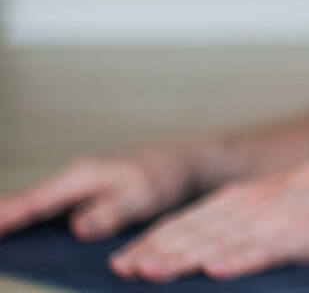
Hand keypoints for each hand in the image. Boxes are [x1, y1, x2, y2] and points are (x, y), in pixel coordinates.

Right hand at [0, 149, 199, 241]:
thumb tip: (78, 228)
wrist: (185, 166)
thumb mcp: (144, 194)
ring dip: (16, 225)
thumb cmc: (166, 176)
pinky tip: (27, 246)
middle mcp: (73, 182)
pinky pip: (52, 216)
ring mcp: (76, 192)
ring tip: (4, 248)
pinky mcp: (83, 202)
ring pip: (38, 211)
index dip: (8, 215)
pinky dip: (35, 228)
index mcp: (82, 175)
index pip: (36, 199)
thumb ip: (113, 210)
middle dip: (4, 220)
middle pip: (29, 205)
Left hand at [106, 146, 308, 282]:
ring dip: (182, 258)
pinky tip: (216, 270)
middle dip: (155, 252)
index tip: (123, 259)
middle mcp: (250, 207)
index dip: (153, 241)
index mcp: (242, 199)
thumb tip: (205, 248)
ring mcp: (272, 221)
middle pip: (193, 232)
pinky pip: (263, 250)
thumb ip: (240, 218)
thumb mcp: (274, 200)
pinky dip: (237, 259)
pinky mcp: (299, 235)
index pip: (187, 222)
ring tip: (151, 272)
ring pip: (218, 242)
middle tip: (122, 270)